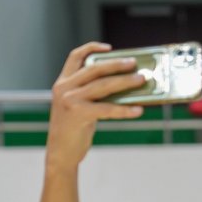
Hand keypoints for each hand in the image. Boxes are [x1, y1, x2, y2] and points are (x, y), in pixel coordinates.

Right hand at [45, 42, 145, 171]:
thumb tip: (122, 87)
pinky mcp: (78, 114)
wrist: (60, 153)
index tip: (109, 48)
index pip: (75, 57)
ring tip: (141, 80)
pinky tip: (138, 110)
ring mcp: (70, 100)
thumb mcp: (77, 106)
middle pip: (94, 69)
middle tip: (134, 63)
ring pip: (103, 86)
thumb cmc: (73, 130)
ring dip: (125, 81)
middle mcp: (64, 88)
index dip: (91, 48)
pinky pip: (107, 109)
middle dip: (116, 64)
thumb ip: (91, 94)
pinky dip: (124, 109)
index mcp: (62, 82)